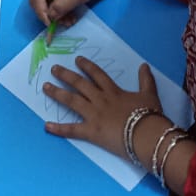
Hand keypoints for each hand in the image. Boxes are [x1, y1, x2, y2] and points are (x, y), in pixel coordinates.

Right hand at [29, 0, 118, 26]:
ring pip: (45, 5)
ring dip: (55, 16)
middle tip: (62, 23)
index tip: (51, 25)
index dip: (41, 12)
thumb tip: (50, 17)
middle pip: (37, 1)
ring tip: (70, 21)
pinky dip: (60, 13)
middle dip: (48, 15)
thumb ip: (61, 6)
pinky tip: (70, 17)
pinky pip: (53, 4)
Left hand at [43, 58, 164, 161]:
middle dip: (66, 75)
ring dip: (57, 93)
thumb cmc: (149, 116)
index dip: (86, 66)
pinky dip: (59, 129)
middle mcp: (100, 100)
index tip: (77, 59)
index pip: (97, 75)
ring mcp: (94, 115)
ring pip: (72, 101)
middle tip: (53, 69)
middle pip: (80, 84)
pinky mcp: (91, 131)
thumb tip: (144, 65)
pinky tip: (46, 126)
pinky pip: (72, 130)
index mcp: (113, 91)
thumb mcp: (150, 95)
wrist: (146, 135)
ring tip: (45, 87)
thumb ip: (146, 80)